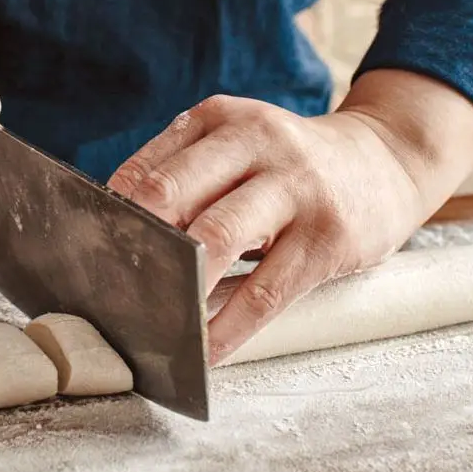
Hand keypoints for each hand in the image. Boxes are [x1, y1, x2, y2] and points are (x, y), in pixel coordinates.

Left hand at [108, 70, 472, 362]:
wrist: (387, 160)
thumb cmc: (292, 166)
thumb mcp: (239, 145)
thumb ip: (184, 174)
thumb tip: (115, 237)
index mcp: (221, 119)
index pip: (146, 169)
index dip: (109, 218)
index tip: (85, 258)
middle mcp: (257, 142)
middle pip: (172, 195)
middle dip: (134, 249)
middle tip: (107, 293)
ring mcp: (297, 188)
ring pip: (217, 239)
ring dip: (176, 289)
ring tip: (150, 325)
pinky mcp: (328, 237)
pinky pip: (266, 293)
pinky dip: (229, 329)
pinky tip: (206, 351)